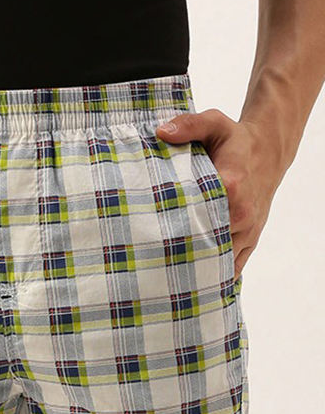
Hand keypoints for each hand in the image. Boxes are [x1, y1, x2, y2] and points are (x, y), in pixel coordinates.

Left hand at [156, 109, 283, 279]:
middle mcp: (240, 213)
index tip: (148, 242)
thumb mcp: (214, 123)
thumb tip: (161, 132)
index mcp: (229, 186)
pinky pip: (233, 267)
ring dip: (194, 272)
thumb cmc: (235, 139)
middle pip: (204, 243)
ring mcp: (246, 230)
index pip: (197, 215)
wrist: (267, 151)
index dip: (172, 229)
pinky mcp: (250, 240)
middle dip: (177, 256)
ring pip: (218, 260)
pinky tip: (190, 290)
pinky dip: (214, 278)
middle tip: (147, 269)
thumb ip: (189, 125)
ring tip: (163, 284)